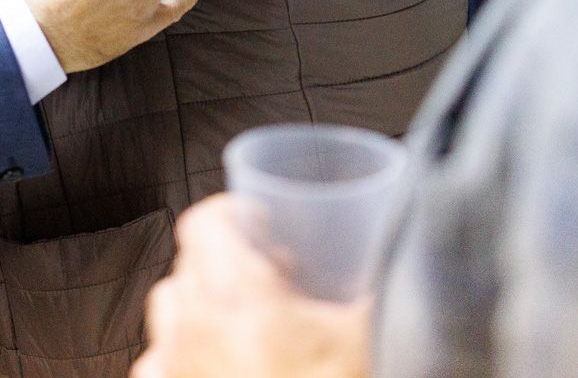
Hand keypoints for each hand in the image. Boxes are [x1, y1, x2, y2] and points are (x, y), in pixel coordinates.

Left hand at [133, 194, 371, 377]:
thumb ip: (383, 289)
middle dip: (222, 270)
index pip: (205, 224)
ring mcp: (172, 375)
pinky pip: (162, 369)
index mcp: (235, 299)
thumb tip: (415, 257)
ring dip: (200, 318)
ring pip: (169, 323)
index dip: (233, 216)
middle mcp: (190, 334)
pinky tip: (227, 371)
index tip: (261, 226)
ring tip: (247, 335)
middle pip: (185, 272)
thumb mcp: (370, 337)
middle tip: (269, 288)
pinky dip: (186, 364)